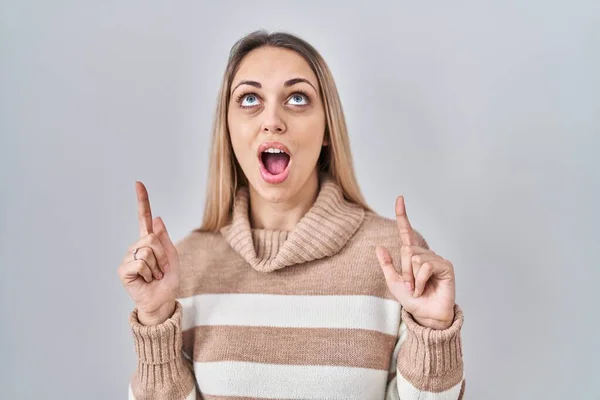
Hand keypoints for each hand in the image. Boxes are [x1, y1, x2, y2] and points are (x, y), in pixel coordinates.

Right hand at [117, 181, 179, 325]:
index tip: (138, 183)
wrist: (162, 301)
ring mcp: (128, 257)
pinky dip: (148, 273)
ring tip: (154, 275)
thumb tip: (156, 218)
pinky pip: (140, 262)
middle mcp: (136, 247)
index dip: (142, 201)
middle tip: (161, 269)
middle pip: (152, 238)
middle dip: (163, 255)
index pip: (143, 218)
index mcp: (149, 241)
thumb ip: (165, 239)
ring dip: (157, 266)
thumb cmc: (167, 281)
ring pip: (147, 251)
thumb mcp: (173, 258)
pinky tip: (145, 279)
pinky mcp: (123, 269)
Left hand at [376, 196, 455, 329]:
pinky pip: (425, 266)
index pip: (406, 231)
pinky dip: (420, 280)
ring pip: (414, 258)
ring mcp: (436, 259)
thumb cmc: (412, 299)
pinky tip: (425, 289)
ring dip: (412, 278)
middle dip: (404, 270)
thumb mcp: (393, 282)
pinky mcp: (446, 266)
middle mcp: (425, 254)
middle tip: (410, 285)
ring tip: (418, 288)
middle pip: (406, 249)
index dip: (402, 215)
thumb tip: (379, 246)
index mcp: (412, 255)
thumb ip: (386, 265)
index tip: (399, 198)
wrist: (425, 315)